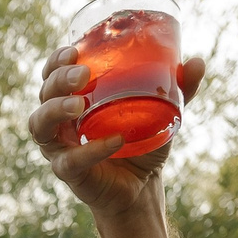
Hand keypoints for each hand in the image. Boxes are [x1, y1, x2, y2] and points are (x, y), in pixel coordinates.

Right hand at [27, 47, 206, 218]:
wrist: (141, 187)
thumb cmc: (143, 143)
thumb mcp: (163, 111)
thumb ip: (179, 88)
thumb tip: (198, 62)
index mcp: (74, 99)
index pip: (52, 74)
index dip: (56, 60)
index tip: (73, 51)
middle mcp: (59, 122)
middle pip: (43, 94)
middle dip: (58, 80)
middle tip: (82, 75)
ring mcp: (59, 148)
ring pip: (39, 125)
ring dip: (55, 110)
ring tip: (79, 104)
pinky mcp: (68, 173)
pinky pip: (70, 160)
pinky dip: (91, 150)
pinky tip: (115, 141)